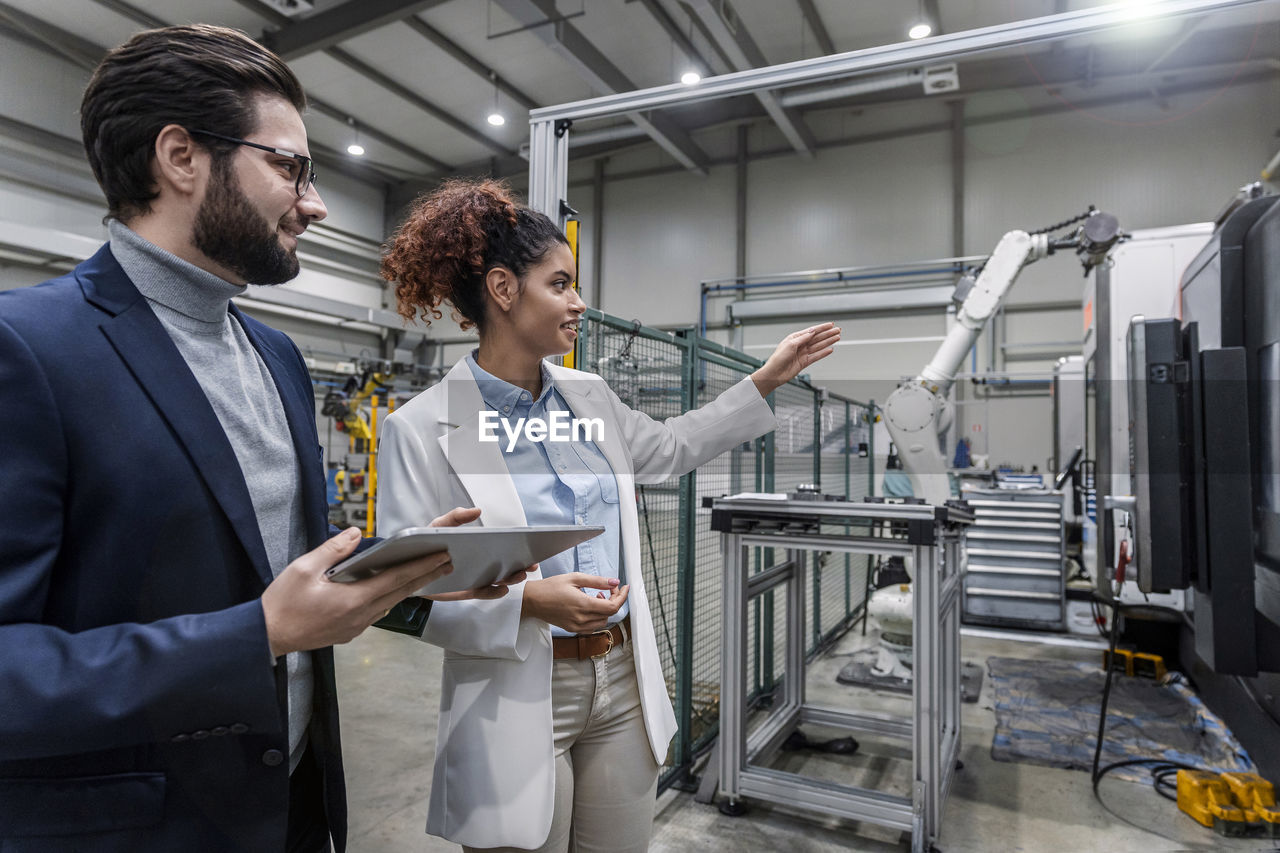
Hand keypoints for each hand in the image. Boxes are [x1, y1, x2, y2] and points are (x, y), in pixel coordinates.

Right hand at [262, 527, 453, 656]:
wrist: (267, 636)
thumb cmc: (283, 603)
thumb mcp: (304, 568)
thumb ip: (333, 550)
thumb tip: (355, 533)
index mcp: (353, 599)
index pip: (397, 579)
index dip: (422, 566)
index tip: (441, 556)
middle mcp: (361, 615)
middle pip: (401, 592)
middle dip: (426, 576)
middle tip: (447, 563)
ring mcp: (356, 627)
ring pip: (390, 603)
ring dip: (408, 588)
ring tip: (425, 574)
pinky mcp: (349, 632)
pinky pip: (376, 613)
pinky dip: (389, 598)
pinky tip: (390, 590)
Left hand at [419, 506, 534, 600]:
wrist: (405, 564)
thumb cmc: (425, 542)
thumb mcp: (440, 525)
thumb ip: (457, 516)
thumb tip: (477, 510)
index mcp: (477, 547)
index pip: (502, 548)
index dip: (518, 548)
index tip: (532, 546)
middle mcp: (479, 564)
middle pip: (505, 567)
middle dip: (521, 566)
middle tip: (531, 564)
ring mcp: (473, 578)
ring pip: (497, 581)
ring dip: (511, 579)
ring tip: (518, 574)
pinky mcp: (463, 591)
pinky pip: (481, 593)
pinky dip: (493, 592)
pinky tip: (501, 588)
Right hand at [521, 573, 628, 632]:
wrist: (532, 601)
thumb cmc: (550, 587)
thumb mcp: (575, 578)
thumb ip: (597, 581)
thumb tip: (614, 582)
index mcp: (583, 605)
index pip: (613, 607)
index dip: (622, 597)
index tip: (624, 588)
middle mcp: (581, 619)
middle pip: (609, 614)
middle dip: (613, 600)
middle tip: (607, 588)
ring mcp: (577, 626)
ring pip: (602, 622)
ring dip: (605, 609)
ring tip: (596, 596)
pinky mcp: (572, 629)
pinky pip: (592, 626)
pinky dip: (596, 616)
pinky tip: (589, 606)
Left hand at [750, 322, 841, 396]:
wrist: (774, 373)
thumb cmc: (778, 358)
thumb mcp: (790, 345)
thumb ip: (803, 338)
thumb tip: (812, 331)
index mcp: (794, 338)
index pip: (811, 331)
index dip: (822, 327)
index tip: (831, 325)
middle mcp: (799, 345)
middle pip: (817, 338)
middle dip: (828, 334)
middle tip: (838, 330)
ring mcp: (802, 353)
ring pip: (818, 346)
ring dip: (828, 341)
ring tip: (837, 338)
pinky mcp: (804, 362)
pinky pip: (816, 356)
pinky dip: (824, 353)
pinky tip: (830, 349)